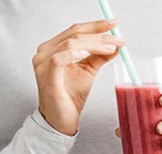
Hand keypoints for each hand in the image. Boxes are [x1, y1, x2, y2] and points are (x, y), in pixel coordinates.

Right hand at [33, 20, 123, 135]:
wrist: (61, 120)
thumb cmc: (69, 97)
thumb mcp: (88, 71)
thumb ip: (99, 56)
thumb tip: (115, 44)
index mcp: (54, 48)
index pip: (76, 30)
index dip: (96, 26)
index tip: (114, 25)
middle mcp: (45, 52)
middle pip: (74, 34)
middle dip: (99, 35)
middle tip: (117, 39)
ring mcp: (43, 63)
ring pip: (70, 44)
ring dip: (93, 44)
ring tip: (110, 48)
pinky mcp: (46, 76)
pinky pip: (59, 58)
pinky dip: (75, 53)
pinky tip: (88, 53)